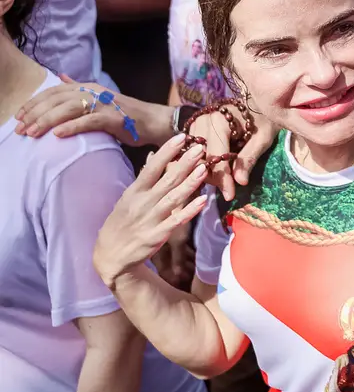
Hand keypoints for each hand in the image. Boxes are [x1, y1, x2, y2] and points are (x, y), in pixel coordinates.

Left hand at [14, 76, 171, 146]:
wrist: (153, 121)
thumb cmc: (124, 114)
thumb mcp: (100, 98)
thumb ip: (79, 89)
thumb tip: (62, 77)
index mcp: (88, 87)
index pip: (54, 91)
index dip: (34, 102)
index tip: (18, 116)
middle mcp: (94, 92)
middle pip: (57, 99)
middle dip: (35, 113)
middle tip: (19, 129)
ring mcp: (105, 104)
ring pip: (69, 108)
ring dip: (47, 121)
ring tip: (32, 133)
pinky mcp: (114, 118)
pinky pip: (89, 121)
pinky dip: (72, 127)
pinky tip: (58, 135)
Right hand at [94, 136, 208, 287]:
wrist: (110, 255)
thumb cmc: (122, 221)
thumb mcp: (128, 198)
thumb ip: (144, 178)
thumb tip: (153, 155)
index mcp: (135, 191)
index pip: (152, 168)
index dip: (166, 152)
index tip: (181, 137)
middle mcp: (142, 203)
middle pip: (166, 180)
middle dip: (184, 163)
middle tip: (200, 147)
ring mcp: (150, 219)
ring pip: (173, 198)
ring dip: (190, 183)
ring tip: (204, 168)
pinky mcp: (157, 235)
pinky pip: (176, 221)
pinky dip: (189, 211)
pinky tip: (203, 200)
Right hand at [187, 104, 278, 200]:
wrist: (259, 101)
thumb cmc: (264, 118)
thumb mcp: (263, 138)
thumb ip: (249, 158)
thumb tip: (240, 182)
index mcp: (218, 120)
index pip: (216, 157)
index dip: (223, 179)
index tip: (230, 196)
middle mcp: (202, 120)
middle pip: (200, 159)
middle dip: (214, 177)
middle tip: (229, 189)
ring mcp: (195, 123)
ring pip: (194, 158)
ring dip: (207, 171)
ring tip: (224, 180)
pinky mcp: (194, 128)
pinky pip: (193, 152)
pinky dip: (202, 164)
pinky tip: (214, 173)